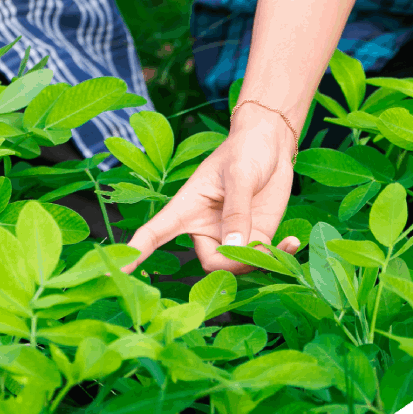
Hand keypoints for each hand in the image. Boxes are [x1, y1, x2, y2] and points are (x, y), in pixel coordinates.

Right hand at [119, 106, 300, 275]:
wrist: (271, 143)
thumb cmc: (246, 150)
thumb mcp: (240, 175)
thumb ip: (237, 210)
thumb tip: (235, 246)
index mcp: (187, 206)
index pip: (156, 233)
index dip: (138, 252)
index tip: (118, 270)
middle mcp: (204, 226)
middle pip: (212, 262)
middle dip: (236, 262)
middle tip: (261, 248)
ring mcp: (230, 234)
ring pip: (238, 266)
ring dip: (262, 260)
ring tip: (286, 243)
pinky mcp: (254, 236)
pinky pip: (261, 259)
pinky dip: (279, 256)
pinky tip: (294, 243)